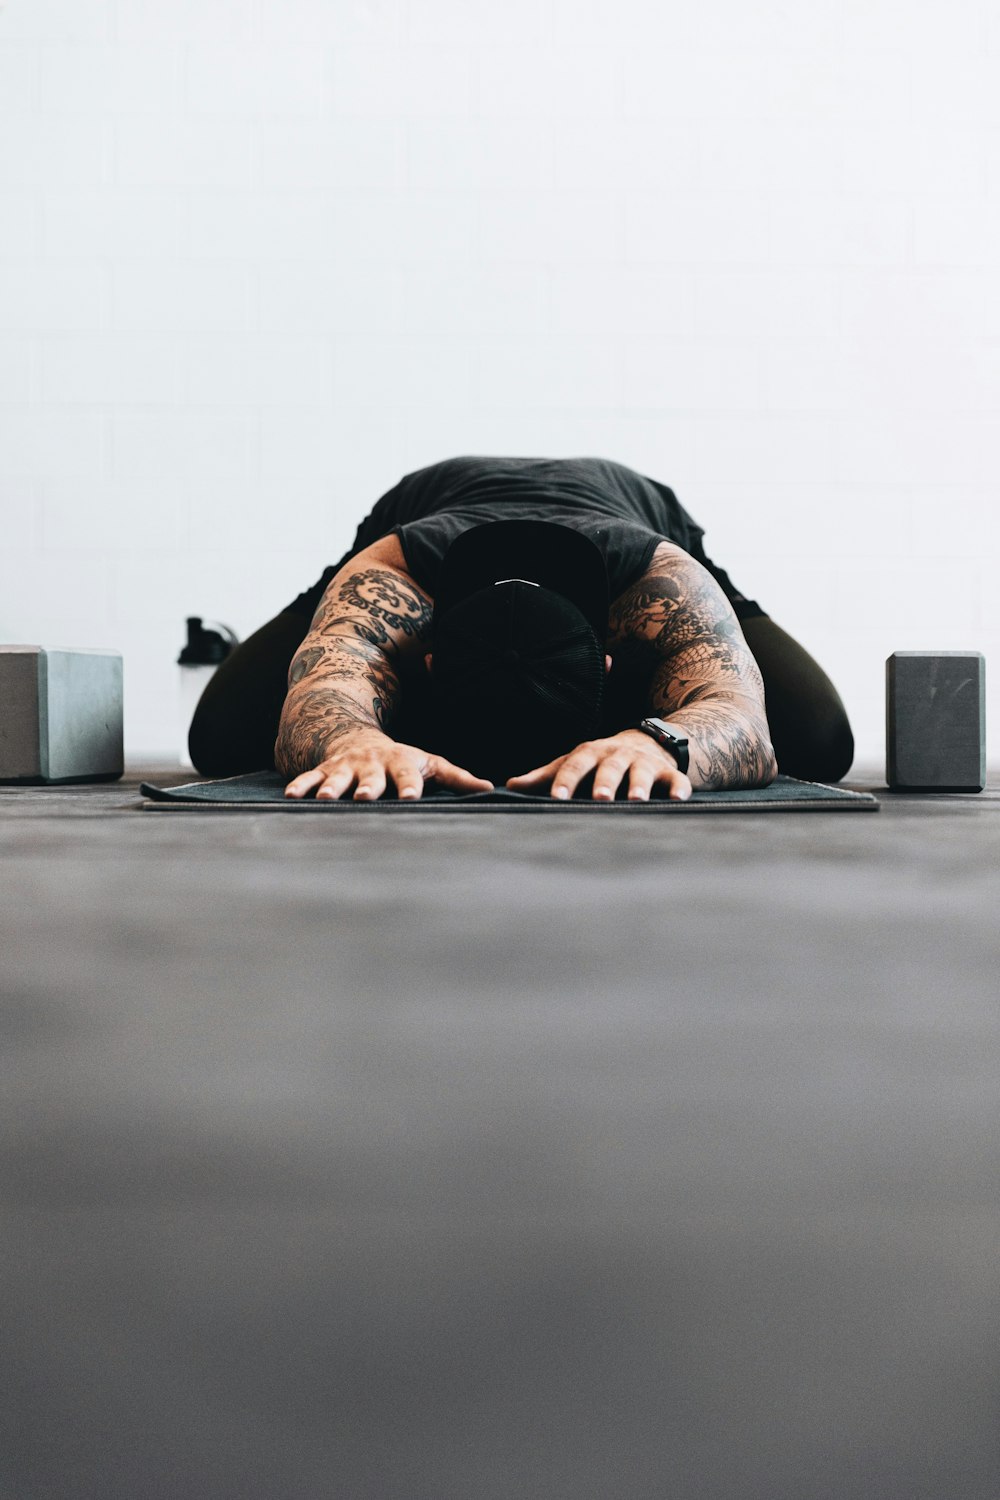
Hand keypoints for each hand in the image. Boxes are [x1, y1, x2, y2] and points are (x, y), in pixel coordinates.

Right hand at [283, 729, 493, 800]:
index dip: (409, 786)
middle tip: (366, 798)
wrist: (358, 737)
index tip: (410, 799)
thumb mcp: (431, 764)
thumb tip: (489, 790)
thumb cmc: (402, 759)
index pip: (408, 776)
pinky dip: (300, 786)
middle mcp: (372, 764)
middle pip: (371, 777)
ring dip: (331, 788)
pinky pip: (309, 777)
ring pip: (338, 778)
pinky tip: (290, 798)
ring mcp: (346, 767)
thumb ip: (456, 779)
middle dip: (368, 787)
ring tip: (326, 800)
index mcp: (401, 763)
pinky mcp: (324, 769)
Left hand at [506, 729, 692, 801]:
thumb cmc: (601, 760)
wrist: (647, 742)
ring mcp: (644, 762)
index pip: (575, 765)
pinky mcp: (669, 772)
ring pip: (642, 773)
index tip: (556, 797)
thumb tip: (509, 785)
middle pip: (610, 767)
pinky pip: (676, 779)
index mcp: (591, 753)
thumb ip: (545, 776)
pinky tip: (679, 799)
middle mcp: (617, 755)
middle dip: (604, 782)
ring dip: (639, 786)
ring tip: (636, 800)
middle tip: (599, 798)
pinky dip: (679, 788)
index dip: (566, 780)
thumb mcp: (574, 762)